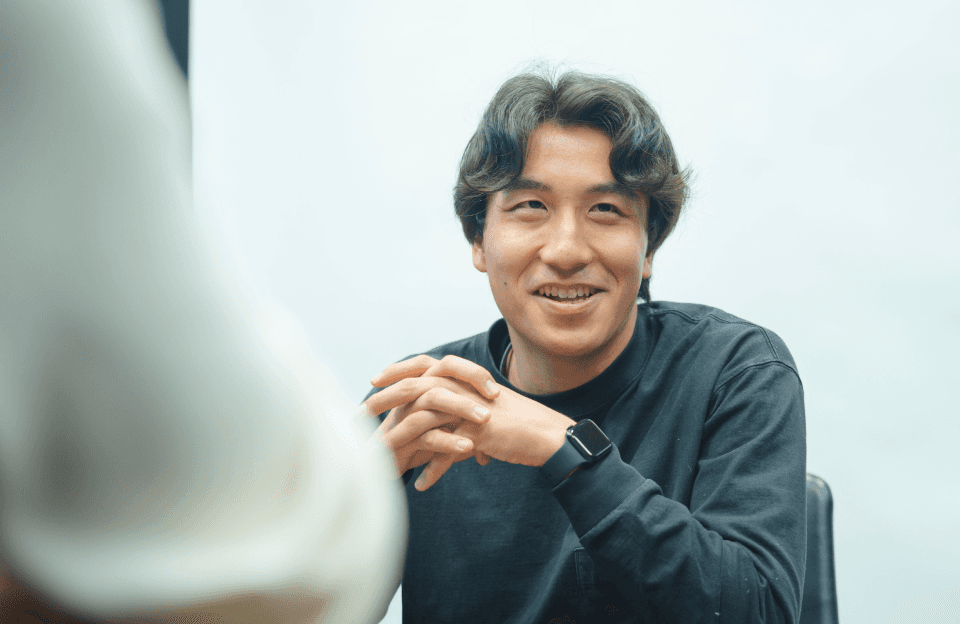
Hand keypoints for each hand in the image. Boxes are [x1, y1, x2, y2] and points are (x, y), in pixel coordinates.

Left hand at [367, 355, 575, 490]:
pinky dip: (433, 469)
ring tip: (384, 461)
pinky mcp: (478, 430)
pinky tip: (422, 485)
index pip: (423, 366)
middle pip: (414, 388)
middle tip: (362, 414)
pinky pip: (447, 451)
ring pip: (424, 420)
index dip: (397, 371)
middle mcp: (463, 388)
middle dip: (385, 400)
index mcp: (462, 379)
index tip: (374, 381)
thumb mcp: (481, 412)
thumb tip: (433, 433)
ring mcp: (469, 408)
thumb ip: (456, 416)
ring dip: (401, 441)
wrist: (547, 435)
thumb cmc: (515, 425)